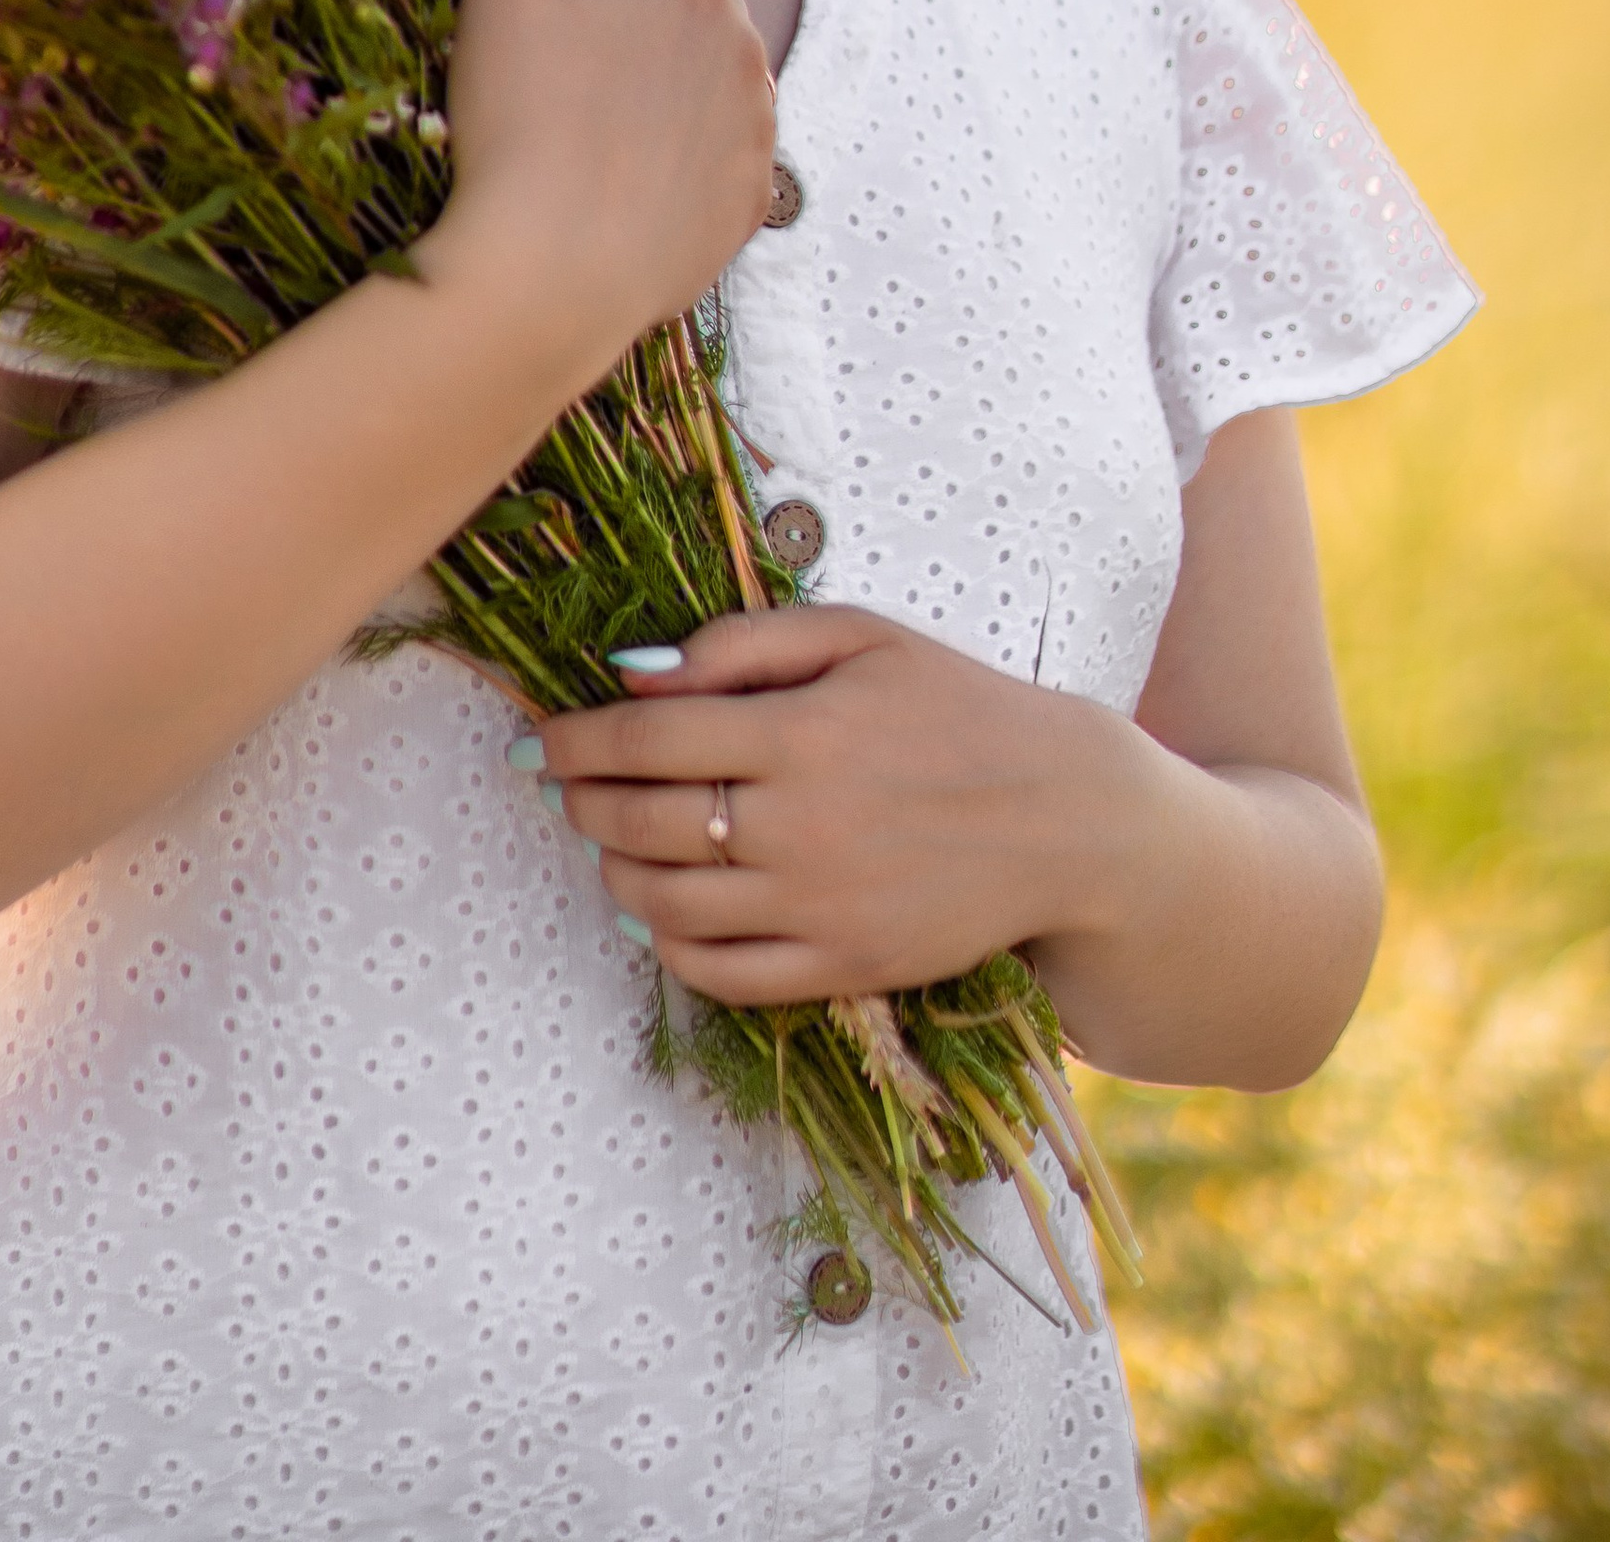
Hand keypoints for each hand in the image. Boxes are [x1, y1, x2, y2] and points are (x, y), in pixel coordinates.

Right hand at [425, 0, 776, 391]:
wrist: (544, 281)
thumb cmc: (513, 123)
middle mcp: (747, 46)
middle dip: (652, 0)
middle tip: (574, 44)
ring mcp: (758, 131)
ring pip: (721, 72)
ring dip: (676, 74)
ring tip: (598, 117)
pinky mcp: (752, 205)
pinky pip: (728, 151)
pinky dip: (689, 150)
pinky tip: (626, 176)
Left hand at [527, 604, 1129, 1005]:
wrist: (1066, 816)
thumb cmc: (955, 707)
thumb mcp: (859, 636)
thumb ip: (744, 643)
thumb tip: (635, 673)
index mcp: (802, 731)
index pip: (645, 736)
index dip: (576, 737)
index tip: (544, 736)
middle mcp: (800, 825)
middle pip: (640, 821)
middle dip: (580, 801)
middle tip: (561, 785)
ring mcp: (819, 906)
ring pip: (664, 903)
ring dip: (611, 871)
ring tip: (606, 842)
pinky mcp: (842, 967)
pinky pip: (720, 972)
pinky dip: (668, 942)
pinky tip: (659, 909)